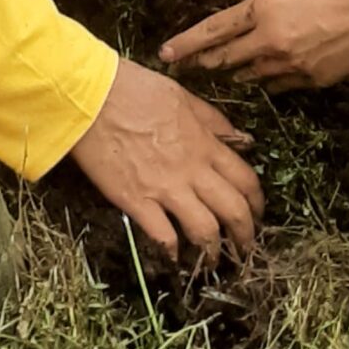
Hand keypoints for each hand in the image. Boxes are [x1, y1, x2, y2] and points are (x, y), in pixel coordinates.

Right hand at [69, 58, 262, 261]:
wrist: (91, 96)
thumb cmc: (134, 88)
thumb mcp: (182, 96)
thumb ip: (212, 120)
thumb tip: (241, 139)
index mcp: (204, 143)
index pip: (245, 180)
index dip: (257, 203)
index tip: (258, 215)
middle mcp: (191, 169)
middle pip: (233, 211)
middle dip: (245, 236)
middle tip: (245, 248)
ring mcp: (165, 188)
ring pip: (205, 230)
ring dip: (213, 251)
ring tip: (213, 260)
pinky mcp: (136, 201)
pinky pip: (163, 236)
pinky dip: (172, 252)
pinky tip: (174, 257)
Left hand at [161, 0, 348, 89]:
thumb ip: (261, 9)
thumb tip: (243, 25)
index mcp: (262, 7)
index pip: (213, 30)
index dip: (186, 44)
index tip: (164, 53)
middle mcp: (269, 39)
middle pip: (224, 59)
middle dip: (204, 64)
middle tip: (189, 69)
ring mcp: (288, 64)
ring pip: (249, 75)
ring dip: (238, 72)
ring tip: (229, 70)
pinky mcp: (308, 81)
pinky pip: (278, 85)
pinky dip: (270, 79)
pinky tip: (271, 72)